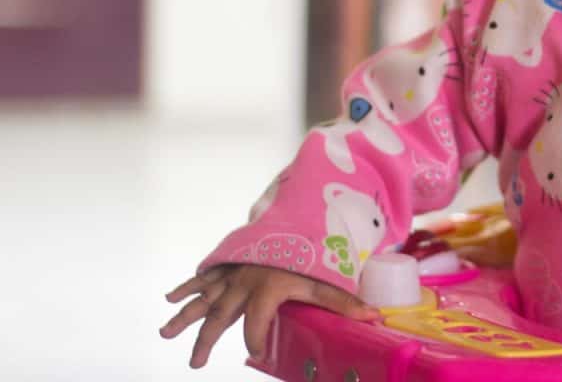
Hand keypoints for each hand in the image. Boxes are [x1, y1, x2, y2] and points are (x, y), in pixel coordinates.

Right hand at [160, 264, 379, 367]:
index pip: (257, 320)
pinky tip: (170, 298)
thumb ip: (345, 302)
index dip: (257, 338)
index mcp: (268, 287)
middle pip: (221, 313)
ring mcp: (232, 271)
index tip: (257, 354)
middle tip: (195, 364)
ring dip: (185, 315)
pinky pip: (204, 275)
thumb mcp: (326, 279)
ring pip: (205, 296)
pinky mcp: (228, 263)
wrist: (295, 218)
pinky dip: (187, 285)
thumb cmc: (311, 256)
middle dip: (206, 339)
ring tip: (165, 333)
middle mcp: (245, 281)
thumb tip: (375, 318)